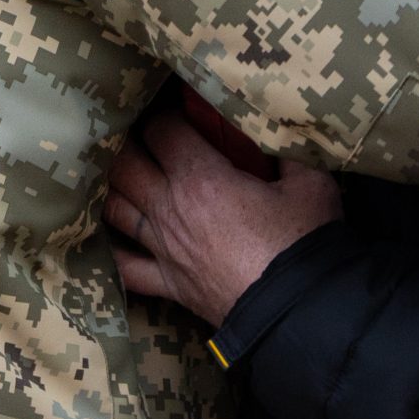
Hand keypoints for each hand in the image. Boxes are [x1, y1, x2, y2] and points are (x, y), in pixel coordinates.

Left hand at [105, 108, 341, 326]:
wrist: (298, 312)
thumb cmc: (303, 243)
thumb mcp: (310, 183)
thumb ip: (287, 150)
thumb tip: (277, 128)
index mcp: (200, 178)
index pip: (161, 128)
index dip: (165, 111)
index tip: (177, 106)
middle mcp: (169, 208)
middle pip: (124, 163)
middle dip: (128, 141)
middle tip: (142, 132)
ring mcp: (162, 248)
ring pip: (113, 208)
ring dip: (113, 186)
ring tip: (123, 172)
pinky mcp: (166, 283)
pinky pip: (123, 266)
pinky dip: (111, 250)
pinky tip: (107, 236)